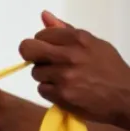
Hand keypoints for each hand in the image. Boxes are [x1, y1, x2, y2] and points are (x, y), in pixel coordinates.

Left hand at [19, 11, 129, 126]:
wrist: (125, 97)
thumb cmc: (108, 69)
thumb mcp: (93, 44)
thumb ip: (65, 31)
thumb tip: (44, 16)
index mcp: (79, 39)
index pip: (41, 34)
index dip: (43, 43)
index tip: (51, 50)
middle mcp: (70, 55)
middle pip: (28, 49)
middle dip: (33, 55)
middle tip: (44, 62)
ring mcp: (64, 76)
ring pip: (35, 72)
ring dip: (45, 76)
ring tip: (64, 78)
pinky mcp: (61, 94)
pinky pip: (41, 89)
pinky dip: (50, 91)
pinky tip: (65, 90)